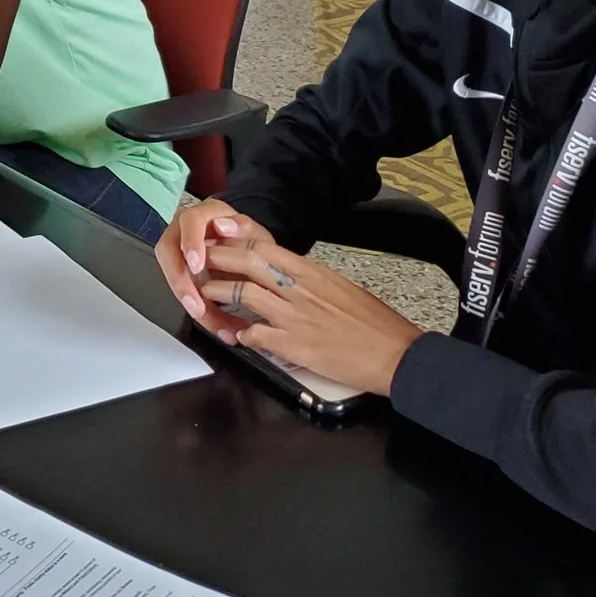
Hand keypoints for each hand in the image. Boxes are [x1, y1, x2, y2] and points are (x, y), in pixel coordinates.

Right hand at [156, 198, 257, 337]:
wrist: (254, 260)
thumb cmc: (251, 243)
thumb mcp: (255, 235)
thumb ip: (244, 228)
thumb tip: (223, 225)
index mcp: (205, 214)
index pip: (190, 221)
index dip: (190, 243)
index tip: (196, 266)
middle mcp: (185, 231)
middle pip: (168, 250)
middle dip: (179, 280)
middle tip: (194, 304)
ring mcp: (181, 254)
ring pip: (172, 276)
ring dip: (189, 301)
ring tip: (210, 321)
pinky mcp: (184, 277)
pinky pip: (185, 294)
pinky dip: (203, 313)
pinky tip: (219, 326)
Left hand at [196, 234, 423, 398]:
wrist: (394, 354)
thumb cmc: (375, 323)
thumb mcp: (342, 287)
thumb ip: (312, 280)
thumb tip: (291, 276)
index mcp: (313, 272)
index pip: (265, 247)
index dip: (237, 243)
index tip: (220, 242)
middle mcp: (300, 289)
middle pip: (247, 264)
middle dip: (219, 260)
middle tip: (201, 262)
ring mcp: (294, 317)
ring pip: (243, 295)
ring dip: (219, 295)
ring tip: (205, 295)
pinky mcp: (293, 346)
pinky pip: (255, 335)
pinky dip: (241, 335)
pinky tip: (237, 336)